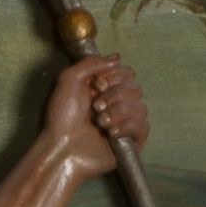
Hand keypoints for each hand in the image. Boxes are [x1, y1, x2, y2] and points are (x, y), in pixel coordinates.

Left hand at [48, 52, 147, 177]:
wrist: (63, 148)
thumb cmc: (61, 117)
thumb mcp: (69, 79)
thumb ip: (92, 62)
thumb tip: (117, 58)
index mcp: (104, 89)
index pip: (127, 73)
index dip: (114, 77)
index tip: (96, 85)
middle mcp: (116, 104)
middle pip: (135, 88)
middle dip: (114, 96)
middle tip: (95, 107)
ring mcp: (124, 123)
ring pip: (140, 107)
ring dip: (117, 113)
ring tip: (100, 123)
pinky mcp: (131, 141)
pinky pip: (143, 126)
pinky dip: (127, 127)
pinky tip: (111, 134)